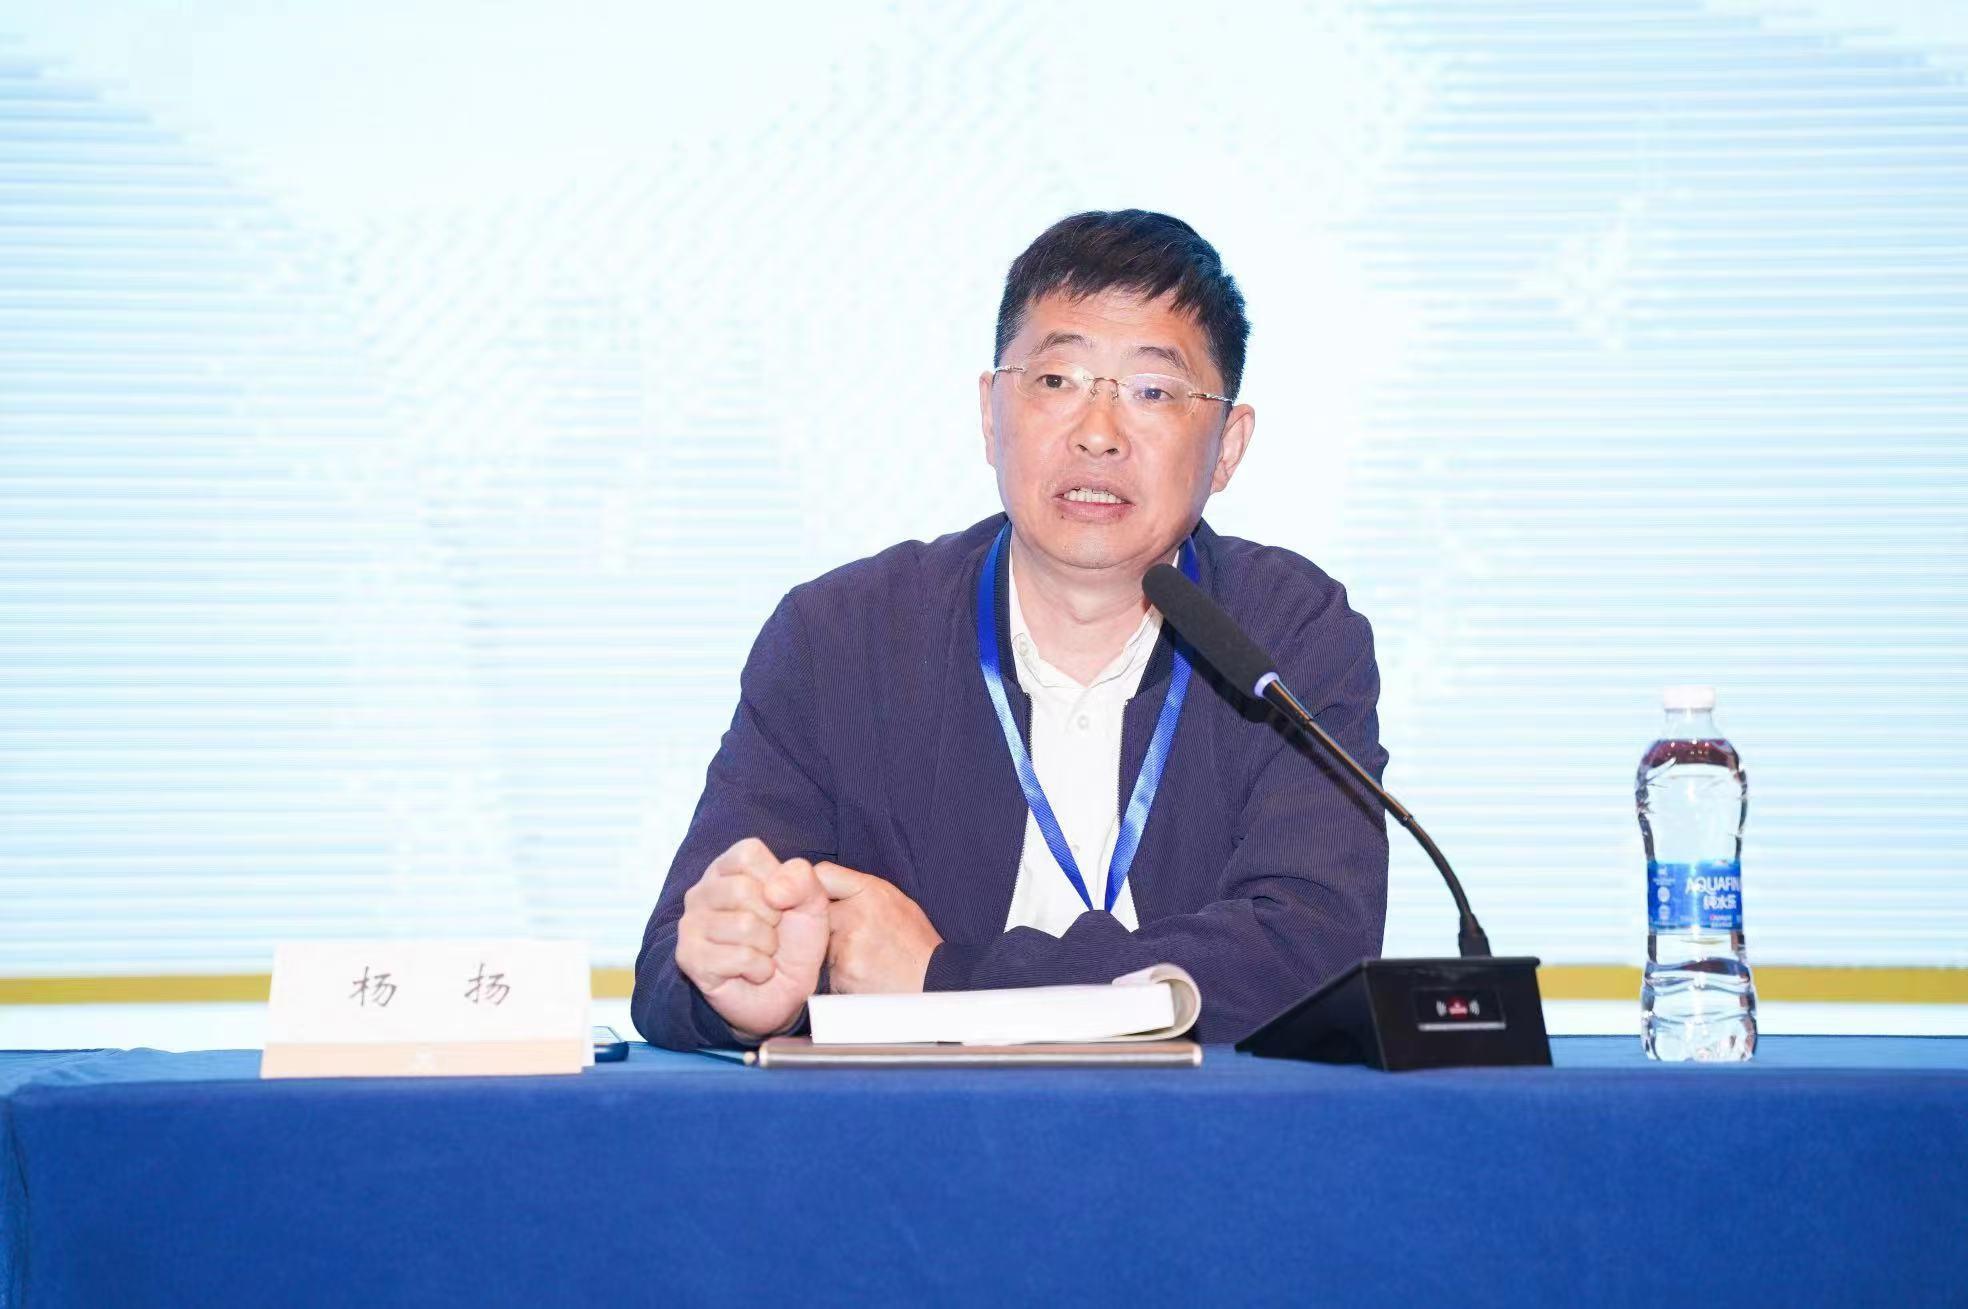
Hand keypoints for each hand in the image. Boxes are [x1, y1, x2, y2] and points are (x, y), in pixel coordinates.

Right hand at [675, 838, 828, 1039]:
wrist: (786, 991)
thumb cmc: (793, 940)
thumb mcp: (812, 901)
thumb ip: (802, 879)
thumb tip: (772, 891)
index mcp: (726, 868)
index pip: (748, 854)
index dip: (776, 880)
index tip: (780, 902)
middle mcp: (701, 892)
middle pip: (744, 890)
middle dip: (772, 919)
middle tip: (771, 933)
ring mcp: (690, 925)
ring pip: (743, 925)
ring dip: (767, 946)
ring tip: (763, 953)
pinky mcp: (690, 958)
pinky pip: (740, 957)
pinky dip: (760, 969)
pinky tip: (754, 972)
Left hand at [814, 863, 943, 993]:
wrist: (932, 981)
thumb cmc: (915, 941)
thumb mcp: (895, 901)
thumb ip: (858, 890)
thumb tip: (823, 883)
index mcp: (870, 890)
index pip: (824, 874)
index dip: (821, 887)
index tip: (827, 899)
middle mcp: (855, 914)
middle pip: (817, 912)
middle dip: (827, 923)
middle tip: (853, 935)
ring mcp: (846, 946)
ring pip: (819, 943)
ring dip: (832, 951)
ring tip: (864, 955)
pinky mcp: (841, 973)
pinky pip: (826, 969)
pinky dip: (839, 972)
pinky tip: (863, 971)